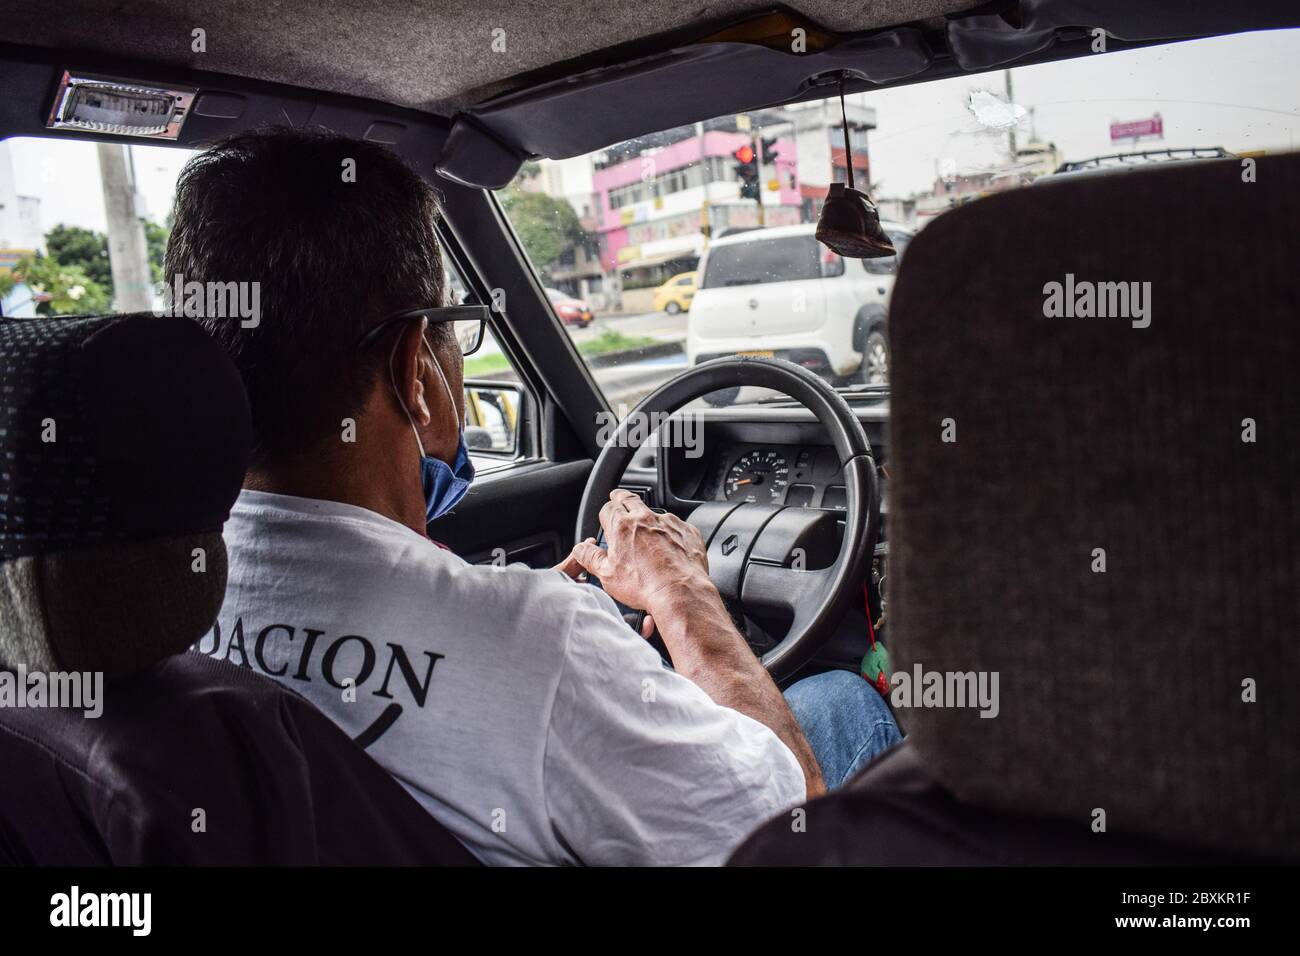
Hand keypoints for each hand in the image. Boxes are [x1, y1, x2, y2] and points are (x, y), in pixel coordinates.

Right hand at [568, 490, 716, 619]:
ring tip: (647, 532)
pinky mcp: (687, 531)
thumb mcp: (607, 575)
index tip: (606, 515)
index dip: (606, 512)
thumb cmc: (644, 585)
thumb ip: (590, 557)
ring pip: (654, 513)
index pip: (608, 508)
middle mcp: (645, 519)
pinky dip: (671, 533)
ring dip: (649, 519)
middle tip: (619, 498)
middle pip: (630, 499)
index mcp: (621, 527)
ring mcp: (668, 523)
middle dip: (622, 498)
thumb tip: (581, 549)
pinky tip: (669, 548)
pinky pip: (676, 526)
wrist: (680, 592)